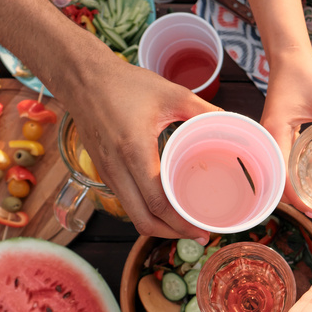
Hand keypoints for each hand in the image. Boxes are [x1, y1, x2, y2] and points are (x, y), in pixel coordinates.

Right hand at [63, 53, 217, 237]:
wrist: (82, 78)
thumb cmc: (124, 83)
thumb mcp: (170, 93)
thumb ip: (202, 109)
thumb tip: (229, 122)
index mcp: (134, 151)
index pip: (158, 203)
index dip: (180, 224)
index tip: (202, 230)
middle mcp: (117, 168)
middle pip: (142, 219)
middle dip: (171, 234)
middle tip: (197, 234)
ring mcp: (106, 173)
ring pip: (132, 214)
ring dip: (158, 225)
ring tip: (184, 224)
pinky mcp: (103, 172)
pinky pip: (126, 201)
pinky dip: (145, 211)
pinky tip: (164, 206)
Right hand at [261, 49, 311, 216]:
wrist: (289, 56)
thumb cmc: (305, 74)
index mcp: (275, 133)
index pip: (282, 176)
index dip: (297, 198)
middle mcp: (268, 139)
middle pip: (276, 181)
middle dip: (294, 200)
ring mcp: (270, 138)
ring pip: (277, 173)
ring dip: (293, 189)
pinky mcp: (276, 134)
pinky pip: (281, 161)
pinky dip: (292, 175)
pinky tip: (308, 180)